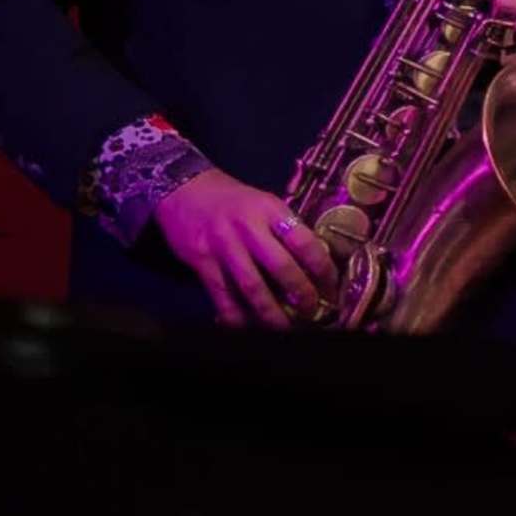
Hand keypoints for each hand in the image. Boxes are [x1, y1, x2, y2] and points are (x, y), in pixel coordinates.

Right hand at [154, 165, 336, 327]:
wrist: (184, 188)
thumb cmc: (232, 199)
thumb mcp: (264, 203)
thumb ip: (285, 228)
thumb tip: (314, 261)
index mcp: (270, 210)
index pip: (303, 241)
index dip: (322, 267)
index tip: (331, 285)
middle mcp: (247, 227)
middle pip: (280, 266)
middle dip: (300, 293)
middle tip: (312, 310)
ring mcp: (223, 245)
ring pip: (251, 286)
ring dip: (270, 311)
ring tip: (284, 327)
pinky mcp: (202, 261)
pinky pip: (221, 294)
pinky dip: (235, 315)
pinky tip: (247, 326)